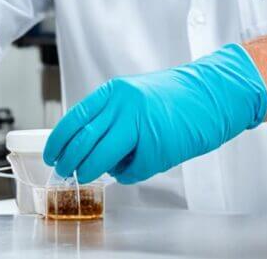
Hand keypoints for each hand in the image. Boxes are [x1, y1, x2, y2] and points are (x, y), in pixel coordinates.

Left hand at [43, 44, 266, 184]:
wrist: (213, 95)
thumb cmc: (177, 97)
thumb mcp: (135, 95)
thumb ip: (110, 114)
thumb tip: (85, 141)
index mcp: (115, 92)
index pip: (74, 118)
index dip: (58, 141)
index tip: (53, 154)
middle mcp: (123, 106)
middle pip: (83, 142)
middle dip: (70, 162)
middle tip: (67, 171)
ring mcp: (140, 128)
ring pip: (101, 159)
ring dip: (92, 171)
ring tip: (92, 174)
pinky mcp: (156, 149)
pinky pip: (130, 171)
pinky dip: (129, 174)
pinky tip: (137, 165)